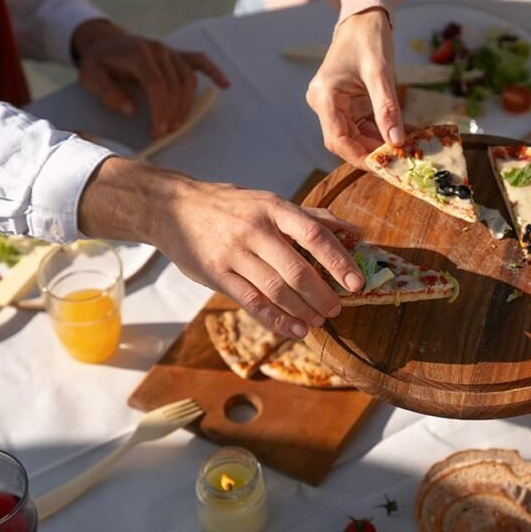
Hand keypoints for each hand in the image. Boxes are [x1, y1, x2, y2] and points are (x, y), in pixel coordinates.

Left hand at [72, 19, 229, 137]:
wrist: (104, 41)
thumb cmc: (98, 63)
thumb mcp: (90, 77)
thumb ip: (107, 92)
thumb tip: (131, 109)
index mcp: (138, 53)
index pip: (156, 83)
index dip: (160, 109)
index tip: (158, 130)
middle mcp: (158, 50)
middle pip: (175, 84)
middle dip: (172, 112)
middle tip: (165, 133)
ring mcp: (170, 51)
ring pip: (188, 80)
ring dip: (186, 105)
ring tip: (177, 125)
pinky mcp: (177, 55)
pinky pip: (199, 61)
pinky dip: (213, 72)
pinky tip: (224, 84)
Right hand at [77, 158, 363, 337]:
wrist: (174, 207)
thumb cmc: (233, 206)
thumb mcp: (271, 202)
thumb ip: (313, 218)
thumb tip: (356, 233)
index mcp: (274, 208)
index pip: (315, 235)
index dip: (339, 261)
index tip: (357, 283)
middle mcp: (255, 230)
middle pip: (297, 269)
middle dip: (322, 294)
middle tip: (337, 308)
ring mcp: (234, 253)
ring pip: (275, 290)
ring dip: (302, 310)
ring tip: (318, 321)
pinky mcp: (216, 274)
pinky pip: (252, 302)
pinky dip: (276, 320)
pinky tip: (294, 329)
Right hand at [306, 8, 404, 165]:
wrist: (365, 17)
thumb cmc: (368, 37)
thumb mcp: (380, 72)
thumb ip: (387, 108)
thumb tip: (397, 141)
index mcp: (324, 96)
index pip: (338, 140)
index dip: (361, 158)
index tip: (386, 169)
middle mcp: (324, 104)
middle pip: (345, 142)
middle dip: (372, 154)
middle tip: (400, 164)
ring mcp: (335, 105)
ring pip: (355, 137)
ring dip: (378, 146)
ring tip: (404, 153)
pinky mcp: (347, 104)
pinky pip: (362, 126)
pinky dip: (380, 133)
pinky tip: (400, 138)